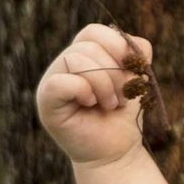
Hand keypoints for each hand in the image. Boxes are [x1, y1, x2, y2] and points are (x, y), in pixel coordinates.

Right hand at [37, 22, 156, 166]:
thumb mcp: (136, 81)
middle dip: (114, 72)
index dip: (117, 46)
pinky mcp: (46, 101)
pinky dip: (83, 91)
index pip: (94, 31)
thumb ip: (136, 57)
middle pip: (87, 45)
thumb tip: (135, 45)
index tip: (131, 72)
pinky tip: (90, 104)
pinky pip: (61, 82)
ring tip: (109, 104)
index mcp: (83, 54)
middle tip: (119, 98)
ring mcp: (52, 81)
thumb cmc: (122, 116)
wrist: (116, 152)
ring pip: (75, 59)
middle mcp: (63, 64)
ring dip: (103, 84)